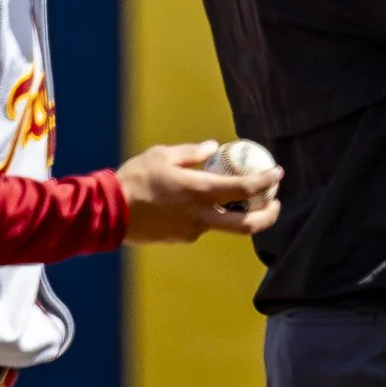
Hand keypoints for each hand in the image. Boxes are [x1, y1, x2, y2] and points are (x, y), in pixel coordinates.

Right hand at [118, 140, 281, 242]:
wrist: (108, 212)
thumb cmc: (134, 178)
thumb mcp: (162, 156)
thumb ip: (192, 153)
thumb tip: (213, 148)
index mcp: (199, 191)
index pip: (245, 188)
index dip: (266, 181)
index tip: (277, 173)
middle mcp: (202, 216)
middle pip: (248, 225)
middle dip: (268, 215)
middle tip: (275, 202)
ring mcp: (193, 231)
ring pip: (223, 224)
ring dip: (235, 212)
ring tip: (238, 198)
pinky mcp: (182, 238)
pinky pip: (202, 225)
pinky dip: (208, 214)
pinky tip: (197, 202)